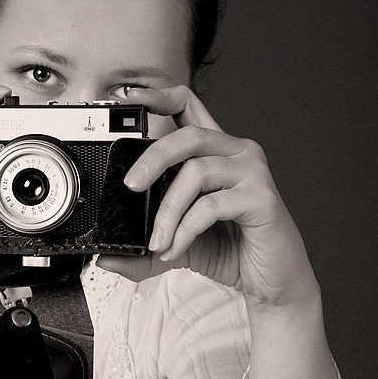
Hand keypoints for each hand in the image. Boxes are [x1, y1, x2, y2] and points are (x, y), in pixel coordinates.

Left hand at [97, 85, 316, 306]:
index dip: (159, 97)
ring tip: (157, 242)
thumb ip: (143, 247)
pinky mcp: (262, 198)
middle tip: (131, 187)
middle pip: (189, 136)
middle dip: (152, 160)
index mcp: (214, 152)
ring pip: (197, 172)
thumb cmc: (230, 249)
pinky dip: (185, 229)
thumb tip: (106, 258)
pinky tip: (176, 248)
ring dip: (168, 210)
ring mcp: (252, 173)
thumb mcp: (176, 243)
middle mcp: (235, 153)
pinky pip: (212, 205)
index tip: (130, 97)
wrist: (270, 282)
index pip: (189, 107)